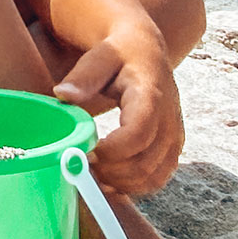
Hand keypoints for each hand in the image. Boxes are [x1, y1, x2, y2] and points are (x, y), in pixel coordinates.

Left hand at [54, 35, 182, 194]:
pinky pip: (158, 178)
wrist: (145, 51)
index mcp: (151, 95)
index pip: (138, 134)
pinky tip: (109, 180)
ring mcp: (174, 136)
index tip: (83, 152)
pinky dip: (134, 187)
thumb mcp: (100, 55)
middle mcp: (169, 119)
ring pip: (153, 176)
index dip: (111, 152)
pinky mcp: (172, 147)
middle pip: (145, 162)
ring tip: (91, 172)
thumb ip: (84, 75)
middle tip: (80, 165)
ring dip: (120, 183)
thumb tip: (63, 94)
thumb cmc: (118, 53)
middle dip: (110, 172)